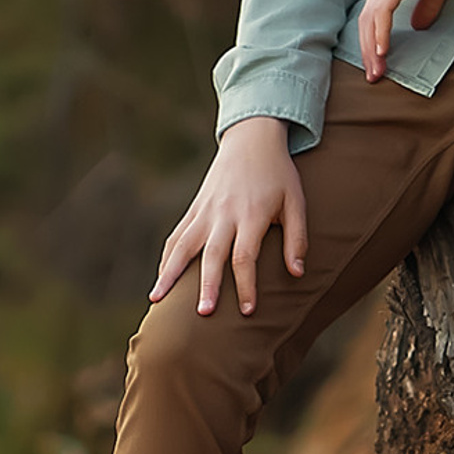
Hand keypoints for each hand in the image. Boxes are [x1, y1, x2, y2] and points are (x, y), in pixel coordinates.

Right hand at [151, 117, 305, 318]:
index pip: (245, 256)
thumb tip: (297, 274)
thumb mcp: (296, 203)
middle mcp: (223, 214)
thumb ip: (296, 239)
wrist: (251, 139)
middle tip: (202, 313)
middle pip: (211, 255)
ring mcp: (205, 211)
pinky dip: (167, 258)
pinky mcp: (194, 208)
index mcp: (250, 214)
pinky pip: (177, 235)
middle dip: (206, 285)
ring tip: (157, 299)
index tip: (248, 312)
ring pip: (183, 246)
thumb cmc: (279, 174)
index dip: (247, 285)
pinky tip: (160, 278)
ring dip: (169, 274)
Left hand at [356, 0, 453, 81]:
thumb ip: (428, 5)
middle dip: (368, 51)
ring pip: (371, 18)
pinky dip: (381, 31)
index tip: (381, 65)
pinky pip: (383, 9)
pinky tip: (383, 50)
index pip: (375, 16)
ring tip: (378, 71)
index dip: (374, 41)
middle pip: (367, 21)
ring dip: (372, 47)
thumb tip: (419, 27)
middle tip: (374, 77)